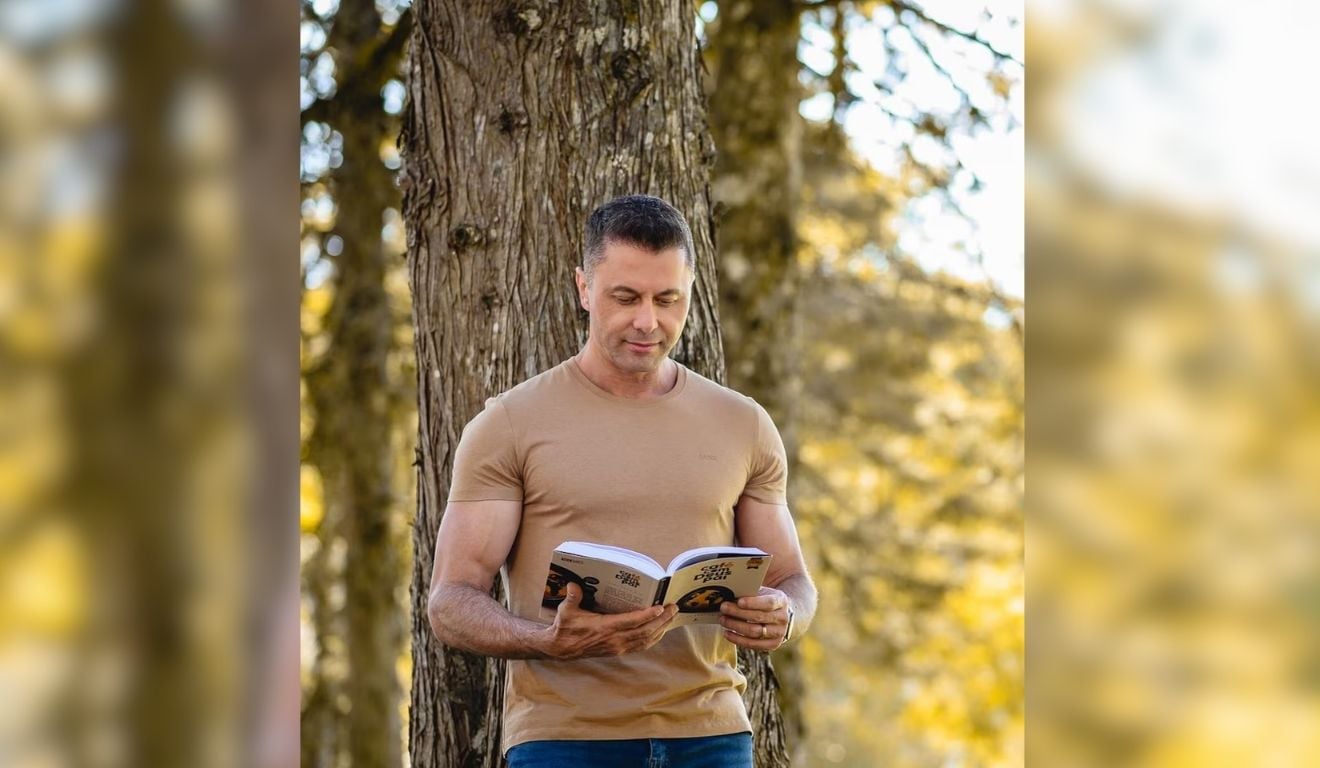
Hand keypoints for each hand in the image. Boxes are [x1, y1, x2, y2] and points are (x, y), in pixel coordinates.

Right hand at [542, 582, 676, 659]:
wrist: (561, 648)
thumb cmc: (565, 627)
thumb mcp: (566, 610)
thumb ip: (572, 597)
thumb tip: (574, 584)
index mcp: (604, 628)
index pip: (631, 622)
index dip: (647, 615)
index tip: (660, 607)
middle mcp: (614, 640)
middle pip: (644, 631)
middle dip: (662, 620)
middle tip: (673, 608)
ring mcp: (618, 647)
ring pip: (645, 640)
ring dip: (661, 629)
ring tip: (671, 617)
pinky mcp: (618, 651)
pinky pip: (641, 646)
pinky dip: (653, 638)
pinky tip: (660, 630)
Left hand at [719, 586, 789, 650]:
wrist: (779, 616)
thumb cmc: (765, 601)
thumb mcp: (762, 592)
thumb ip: (749, 593)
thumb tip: (729, 593)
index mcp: (782, 601)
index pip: (768, 603)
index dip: (753, 603)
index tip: (738, 601)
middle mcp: (783, 618)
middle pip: (759, 617)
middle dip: (738, 613)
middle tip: (723, 608)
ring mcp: (779, 633)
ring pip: (755, 632)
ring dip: (736, 626)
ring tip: (723, 620)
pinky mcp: (773, 645)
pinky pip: (753, 644)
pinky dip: (738, 640)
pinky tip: (727, 633)